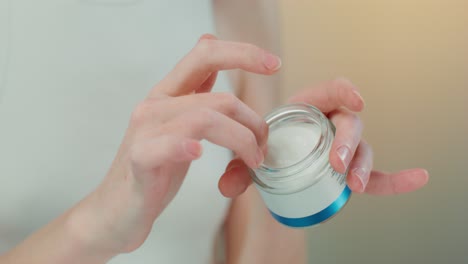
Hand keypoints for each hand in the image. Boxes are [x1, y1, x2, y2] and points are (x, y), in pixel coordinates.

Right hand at [67, 35, 279, 255]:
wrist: (116, 211)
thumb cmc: (154, 171)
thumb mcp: (179, 124)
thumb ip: (195, 92)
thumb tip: (211, 50)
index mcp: (168, 95)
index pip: (205, 55)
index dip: (242, 54)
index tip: (274, 65)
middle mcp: (155, 105)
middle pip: (219, 98)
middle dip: (253, 123)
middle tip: (263, 149)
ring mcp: (145, 131)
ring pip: (203, 118)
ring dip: (240, 141)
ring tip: (251, 163)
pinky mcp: (139, 160)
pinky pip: (165, 145)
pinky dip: (184, 146)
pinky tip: (197, 153)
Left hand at [219, 78, 428, 196]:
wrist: (271, 156)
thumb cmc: (265, 144)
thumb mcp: (249, 153)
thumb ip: (238, 167)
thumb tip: (226, 187)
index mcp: (308, 107)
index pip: (332, 90)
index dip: (345, 90)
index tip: (356, 98)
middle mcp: (330, 123)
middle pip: (350, 123)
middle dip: (347, 141)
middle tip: (337, 162)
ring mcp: (342, 147)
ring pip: (363, 149)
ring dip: (362, 163)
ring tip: (354, 183)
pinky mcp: (348, 169)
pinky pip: (376, 174)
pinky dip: (395, 179)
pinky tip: (417, 179)